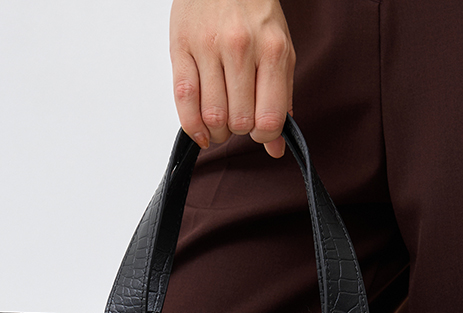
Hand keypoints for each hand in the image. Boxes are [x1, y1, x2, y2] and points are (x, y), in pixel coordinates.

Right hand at [169, 0, 295, 157]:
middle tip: (237, 119)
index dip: (263, 134)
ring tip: (220, 121)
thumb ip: (281, 99)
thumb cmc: (253, 14)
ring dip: (216, 131)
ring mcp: (208, 47)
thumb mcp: (279, 50)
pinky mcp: (180, 48)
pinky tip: (201, 131)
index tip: (258, 128)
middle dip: (238, 131)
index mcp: (272, 50)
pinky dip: (192, 126)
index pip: (269, 119)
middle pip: (238, 122)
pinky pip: (184, 100)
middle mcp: (240, 48)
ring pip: (212, 116)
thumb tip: (276, 148)